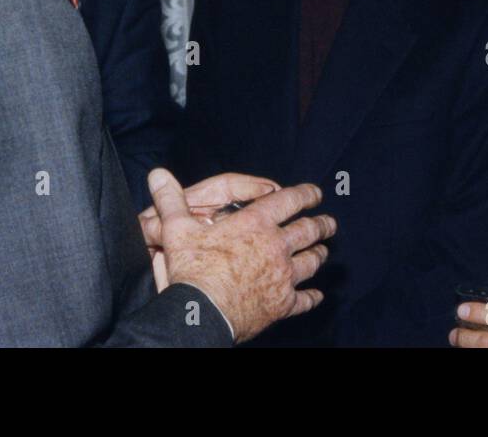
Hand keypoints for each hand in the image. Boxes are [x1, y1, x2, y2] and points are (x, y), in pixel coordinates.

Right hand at [146, 168, 335, 342]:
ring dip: (318, 255)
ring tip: (323, 252)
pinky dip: (312, 297)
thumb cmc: (192, 270)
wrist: (201, 314)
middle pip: (309, 230)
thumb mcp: (177, 229)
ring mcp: (282, 277)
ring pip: (311, 262)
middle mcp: (276, 247)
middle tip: (329, 222)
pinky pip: (304, 300)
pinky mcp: (282, 305)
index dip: (306, 193)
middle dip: (322, 224)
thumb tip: (157, 174)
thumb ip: (170, 200)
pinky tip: (317, 296)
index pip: (289, 201)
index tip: (316, 192)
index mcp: (256, 224)